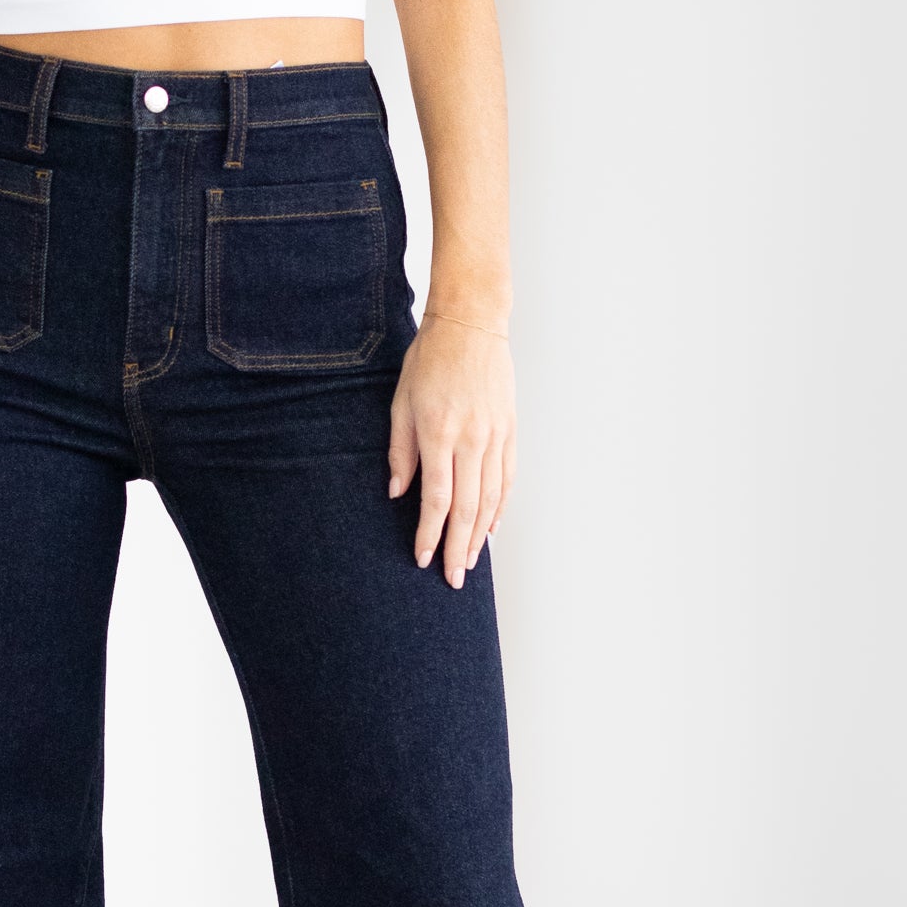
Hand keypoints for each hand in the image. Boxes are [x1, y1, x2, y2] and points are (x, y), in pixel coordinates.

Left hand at [387, 316, 516, 587]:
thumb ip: (400, 451)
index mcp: (439, 434)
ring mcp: (494, 437)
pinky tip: (491, 528)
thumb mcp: (401, 403)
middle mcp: (471, 440)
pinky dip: (499, 508)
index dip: (430, 534)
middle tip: (453, 579)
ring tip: (470, 562)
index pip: (436, 500)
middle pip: (466, 508)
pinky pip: (506, 478)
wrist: (471, 326)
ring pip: (490, 499)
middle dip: (458, 548)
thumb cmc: (429, 361)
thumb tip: (397, 493)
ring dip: (479, 535)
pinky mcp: (509, 431)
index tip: (422, 558)